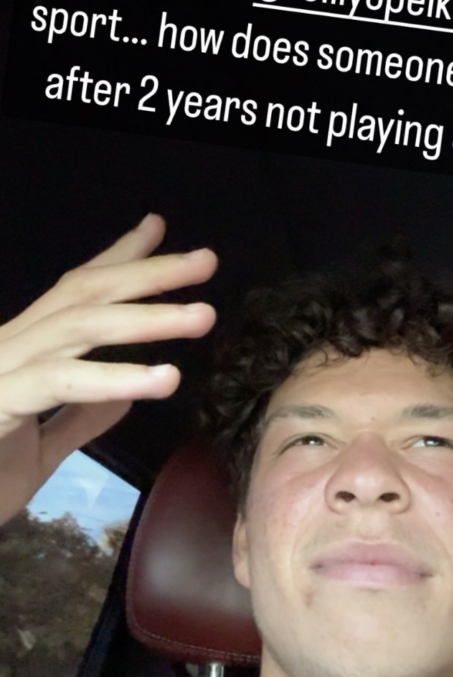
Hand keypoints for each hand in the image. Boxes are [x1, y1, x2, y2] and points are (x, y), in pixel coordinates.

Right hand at [0, 214, 216, 526]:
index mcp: (21, 351)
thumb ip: (80, 416)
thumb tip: (128, 394)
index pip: (73, 291)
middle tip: (207, 260)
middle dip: (148, 273)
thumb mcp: (40, 448)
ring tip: (203, 316)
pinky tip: (164, 378)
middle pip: (84, 294)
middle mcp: (9, 347)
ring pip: (77, 326)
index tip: (157, 228)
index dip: (117, 259)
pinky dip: (115, 377)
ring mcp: (0, 370)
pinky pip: (59, 382)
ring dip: (146, 317)